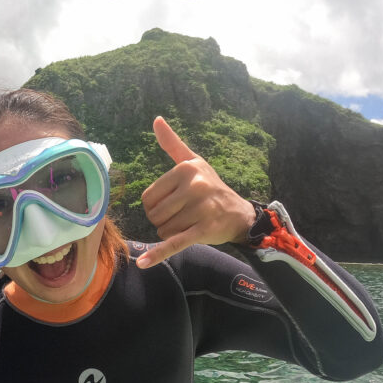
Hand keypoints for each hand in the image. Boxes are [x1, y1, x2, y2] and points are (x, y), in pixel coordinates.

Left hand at [136, 117, 255, 268]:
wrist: (239, 213)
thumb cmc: (210, 185)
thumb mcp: (193, 162)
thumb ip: (172, 144)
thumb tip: (156, 119)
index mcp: (185, 169)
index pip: (148, 198)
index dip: (157, 206)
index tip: (175, 202)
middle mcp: (194, 186)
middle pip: (154, 215)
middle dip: (164, 220)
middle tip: (184, 214)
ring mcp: (200, 208)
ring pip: (163, 230)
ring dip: (172, 232)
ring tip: (191, 223)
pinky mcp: (204, 230)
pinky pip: (174, 244)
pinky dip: (159, 254)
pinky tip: (143, 263)